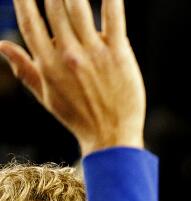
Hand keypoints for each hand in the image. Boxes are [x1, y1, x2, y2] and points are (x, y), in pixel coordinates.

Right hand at [0, 0, 144, 154]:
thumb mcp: (46, 95)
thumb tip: (2, 45)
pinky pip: (114, 19)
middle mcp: (67, 55)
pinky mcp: (119, 54)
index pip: (29, 21)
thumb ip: (24, 68)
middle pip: (54, 8)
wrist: (112, 136)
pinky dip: (112, 0)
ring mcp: (94, 53)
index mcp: (47, 63)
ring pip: (79, 8)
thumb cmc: (78, 117)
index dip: (24, 0)